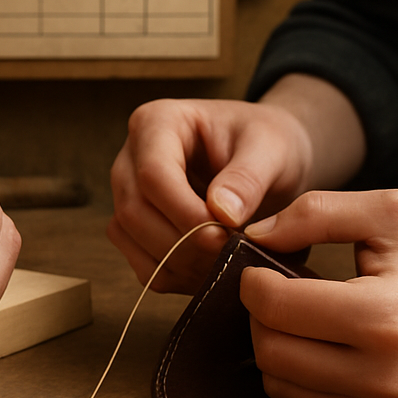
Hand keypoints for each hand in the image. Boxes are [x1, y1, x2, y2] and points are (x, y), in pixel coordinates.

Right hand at [107, 76, 366, 292]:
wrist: (267, 160)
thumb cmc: (268, 144)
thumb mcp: (271, 149)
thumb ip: (248, 178)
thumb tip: (221, 213)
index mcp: (156, 123)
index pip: (152, 174)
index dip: (185, 212)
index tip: (225, 234)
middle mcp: (130, 159)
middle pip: (134, 210)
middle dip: (182, 242)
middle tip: (228, 254)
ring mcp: (126, 195)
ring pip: (129, 239)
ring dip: (177, 262)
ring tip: (223, 261)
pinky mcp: (133, 228)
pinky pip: (140, 262)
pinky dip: (174, 275)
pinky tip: (208, 268)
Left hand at [242, 189, 397, 397]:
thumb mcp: (389, 216)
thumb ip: (316, 213)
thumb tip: (255, 237)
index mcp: (387, 317)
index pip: (274, 305)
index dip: (253, 280)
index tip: (262, 269)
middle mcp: (386, 376)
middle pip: (269, 347)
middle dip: (261, 314)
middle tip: (280, 292)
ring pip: (275, 380)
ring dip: (273, 343)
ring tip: (302, 315)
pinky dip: (293, 371)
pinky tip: (319, 343)